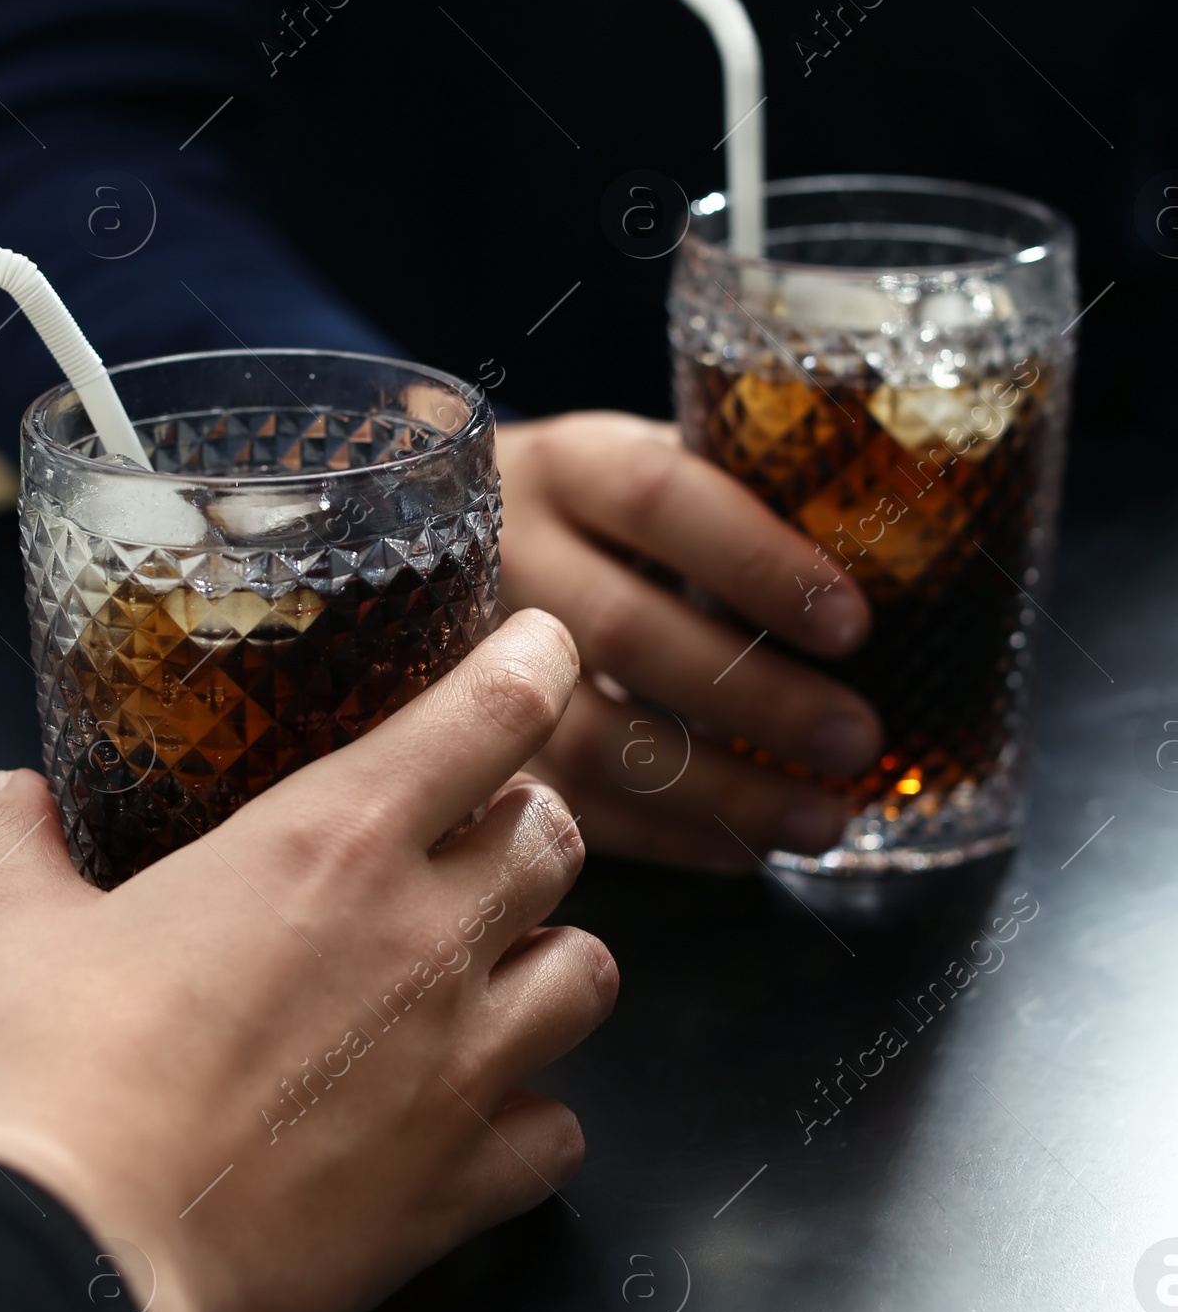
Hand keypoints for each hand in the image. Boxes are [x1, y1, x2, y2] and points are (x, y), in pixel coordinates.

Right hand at [0, 611, 614, 1311]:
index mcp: (329, 843)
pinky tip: (476, 1121)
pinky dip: (532, 1122)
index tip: (537, 653)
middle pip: (557, 837)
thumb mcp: (14, 935)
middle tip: (473, 841)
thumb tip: (8, 800)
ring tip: (496, 974)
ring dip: (551, 961)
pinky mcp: (460, 1187)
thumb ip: (21, 850)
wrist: (73, 1264)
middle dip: (527, 826)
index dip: (534, 665)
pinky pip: (558, 1135)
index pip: (494, 712)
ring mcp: (458, 1066)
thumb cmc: (48, 1083)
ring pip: (592, 974)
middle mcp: (423, 938)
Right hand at [496, 413, 882, 869]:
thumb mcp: (641, 464)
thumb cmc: (585, 508)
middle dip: (759, 698)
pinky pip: (572, 807)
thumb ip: (735, 494)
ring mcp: (470, 657)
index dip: (759, 563)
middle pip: (628, 633)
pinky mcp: (465, 745)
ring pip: (595, 738)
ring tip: (825, 820)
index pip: (660, 500)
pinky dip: (672, 839)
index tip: (853, 622)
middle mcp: (506, 555)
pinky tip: (749, 848)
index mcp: (565, 465)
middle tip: (858, 738)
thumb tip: (896, 547)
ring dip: (724, 792)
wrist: (415, 540)